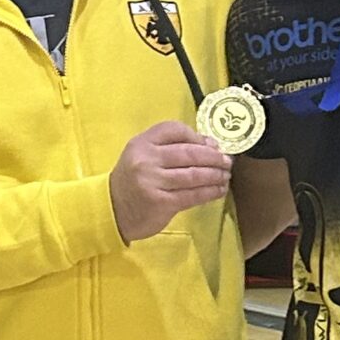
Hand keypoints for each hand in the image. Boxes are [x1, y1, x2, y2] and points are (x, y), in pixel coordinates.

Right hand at [109, 120, 231, 241]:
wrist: (112, 210)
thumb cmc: (132, 181)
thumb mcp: (142, 156)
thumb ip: (170, 147)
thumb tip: (210, 145)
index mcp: (141, 143)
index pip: (174, 129)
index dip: (197, 136)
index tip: (212, 145)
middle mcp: (146, 160)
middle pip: (189, 152)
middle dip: (214, 157)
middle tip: (227, 161)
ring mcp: (153, 182)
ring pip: (194, 174)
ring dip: (215, 175)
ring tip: (225, 176)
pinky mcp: (162, 203)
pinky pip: (193, 195)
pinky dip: (210, 192)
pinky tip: (219, 190)